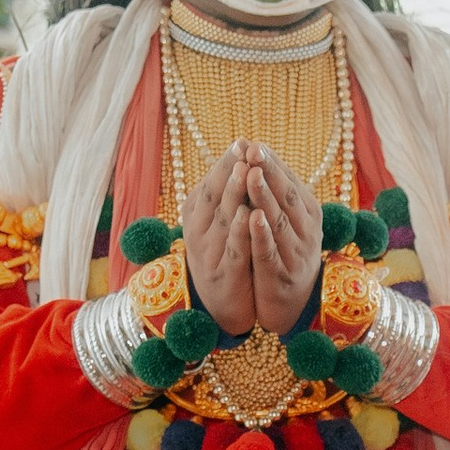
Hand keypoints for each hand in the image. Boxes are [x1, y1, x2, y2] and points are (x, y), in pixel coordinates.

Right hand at [182, 149, 255, 335]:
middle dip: (230, 170)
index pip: (212, 183)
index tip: (242, 141)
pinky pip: (235, 250)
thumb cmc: (222, 256)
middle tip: (243, 147)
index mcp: (198, 216)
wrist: (219, 308)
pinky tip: (251, 215)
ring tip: (245, 171)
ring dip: (234, 194)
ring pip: (224, 219)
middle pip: (215, 195)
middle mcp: (200, 232)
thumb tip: (239, 161)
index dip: (227, 162)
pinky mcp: (226, 275)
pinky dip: (241, 232)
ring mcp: (211, 254)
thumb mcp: (219, 224)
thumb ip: (224, 197)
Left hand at [245, 147, 325, 335]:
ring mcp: (295, 253)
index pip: (289, 182)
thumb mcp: (289, 222)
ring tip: (251, 174)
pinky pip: (271, 251)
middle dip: (268, 171)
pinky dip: (263, 234)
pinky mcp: (281, 274)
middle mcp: (306, 230)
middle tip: (252, 149)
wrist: (295, 303)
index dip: (271, 163)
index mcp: (307, 213)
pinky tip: (253, 218)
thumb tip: (260, 157)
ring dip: (264, 196)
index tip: (253, 143)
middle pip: (286, 196)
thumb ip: (280, 195)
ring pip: (278, 220)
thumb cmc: (287, 254)